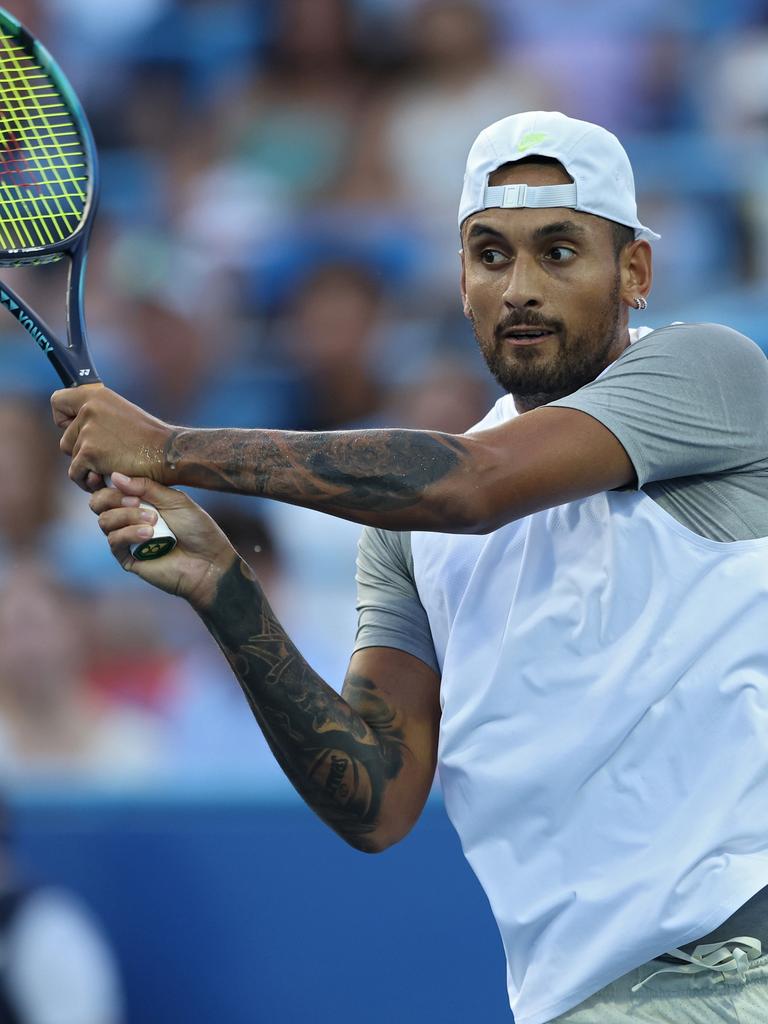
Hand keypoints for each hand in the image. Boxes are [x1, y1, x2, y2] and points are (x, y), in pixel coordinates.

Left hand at [51, 384, 173, 491]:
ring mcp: (88, 432)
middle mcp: (89, 409)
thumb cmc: (150, 439)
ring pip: (72, 458)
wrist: (168, 453)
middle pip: (65, 438)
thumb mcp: (122, 415)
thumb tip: (76, 429)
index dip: (64, 419)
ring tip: (109, 469)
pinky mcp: (89, 453)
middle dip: (81, 452)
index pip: (58, 401)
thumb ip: (99, 417)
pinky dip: (89, 481)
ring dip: (87, 468)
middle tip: (106, 456)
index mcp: (97, 396)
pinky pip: (76, 473)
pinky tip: (106, 480)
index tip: (76, 428)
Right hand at [90, 474, 238, 610]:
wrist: (209, 561)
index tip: (123, 482)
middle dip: (114, 498)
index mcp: (140, 501)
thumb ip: (146, 486)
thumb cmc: (197, 529)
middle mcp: (129, 518)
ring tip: (153, 521)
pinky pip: (114, 542)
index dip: (111, 483)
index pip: (110, 487)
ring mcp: (127, 538)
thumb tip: (115, 475)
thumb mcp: (174, 500)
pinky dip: (128, 534)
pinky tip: (148, 534)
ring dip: (127, 516)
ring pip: (105, 521)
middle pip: (98, 503)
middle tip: (137, 502)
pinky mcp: (127, 558)